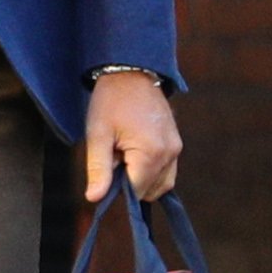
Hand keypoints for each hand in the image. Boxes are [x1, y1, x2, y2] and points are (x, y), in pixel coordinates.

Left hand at [85, 71, 182, 201]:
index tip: (107, 167)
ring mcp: (176, 148)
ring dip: (141, 178)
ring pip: (161, 184)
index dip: (117, 188)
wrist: (131, 73)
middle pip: (150, 191)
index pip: (136, 192)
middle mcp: (170, 153)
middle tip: (115, 155)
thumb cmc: (110, 102)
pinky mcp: (176, 144)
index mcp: (151, 153)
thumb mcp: (97, 135)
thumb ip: (98, 169)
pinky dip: (150, 170)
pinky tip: (134, 152)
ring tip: (124, 152)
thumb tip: (94, 199)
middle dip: (129, 181)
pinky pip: (166, 171)